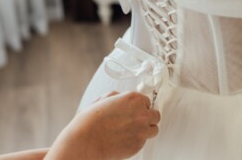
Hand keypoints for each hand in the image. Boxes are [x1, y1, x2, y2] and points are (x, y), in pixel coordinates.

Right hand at [45, 91, 160, 159]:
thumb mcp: (103, 100)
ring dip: (146, 130)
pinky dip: (137, 141)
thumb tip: (122, 98)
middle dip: (148, 117)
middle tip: (138, 120)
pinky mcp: (139, 145)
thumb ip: (118, 96)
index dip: (140, 106)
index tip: (136, 110)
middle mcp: (141, 114)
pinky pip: (144, 142)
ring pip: (153, 130)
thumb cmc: (90, 122)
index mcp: (134, 99)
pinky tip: (125, 139)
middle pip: (156, 115)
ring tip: (134, 131)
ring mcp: (142, 130)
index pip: (147, 101)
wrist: (86, 141)